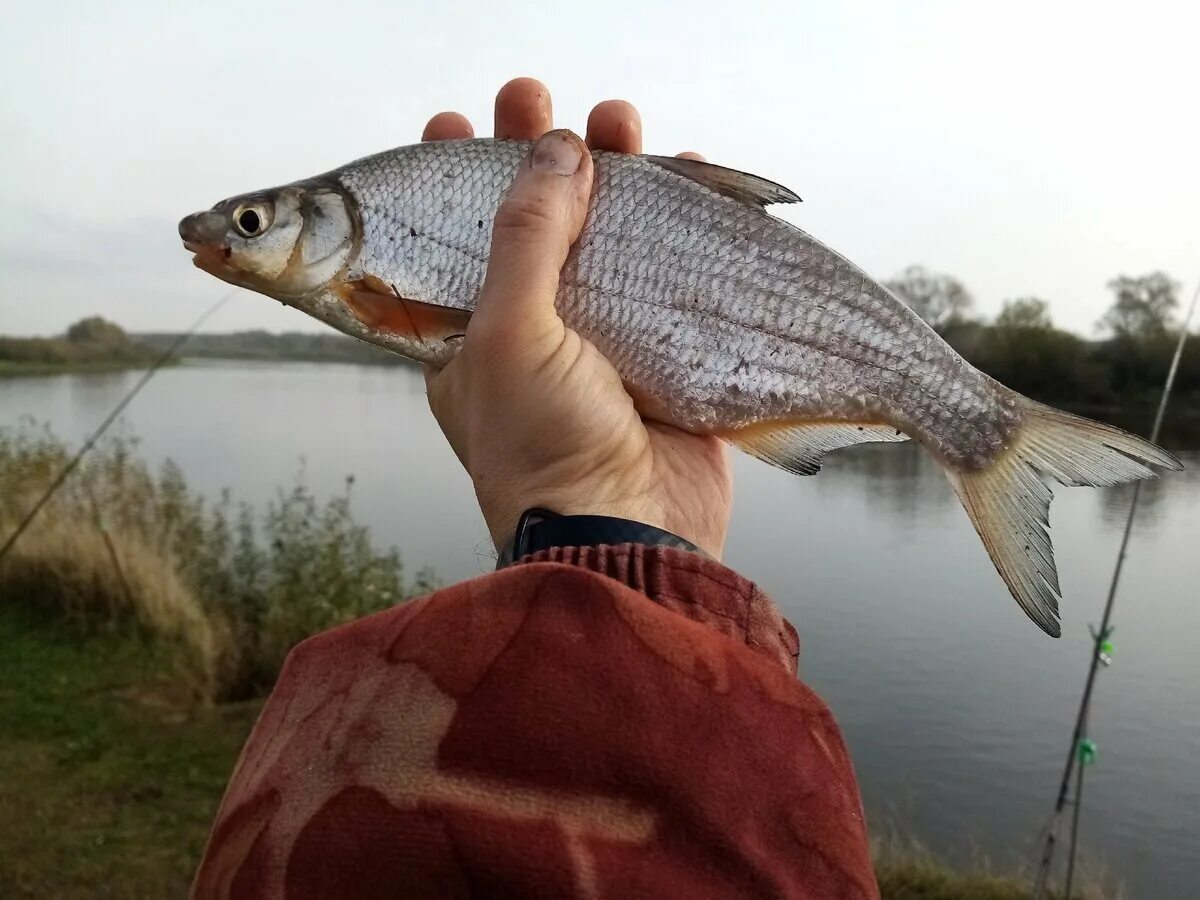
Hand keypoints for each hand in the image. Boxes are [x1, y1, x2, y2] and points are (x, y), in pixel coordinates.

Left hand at [421, 78, 731, 558]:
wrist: (627, 535)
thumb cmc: (541, 446)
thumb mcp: (510, 334)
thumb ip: (527, 238)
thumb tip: (555, 149)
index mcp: (469, 334)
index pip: (453, 239)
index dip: (455, 180)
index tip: (458, 122)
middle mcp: (531, 332)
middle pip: (535, 225)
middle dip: (537, 158)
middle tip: (537, 94)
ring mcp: (600, 341)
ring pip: (607, 240)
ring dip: (613, 177)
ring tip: (620, 118)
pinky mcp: (662, 354)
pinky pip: (670, 273)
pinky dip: (681, 224)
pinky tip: (687, 175)